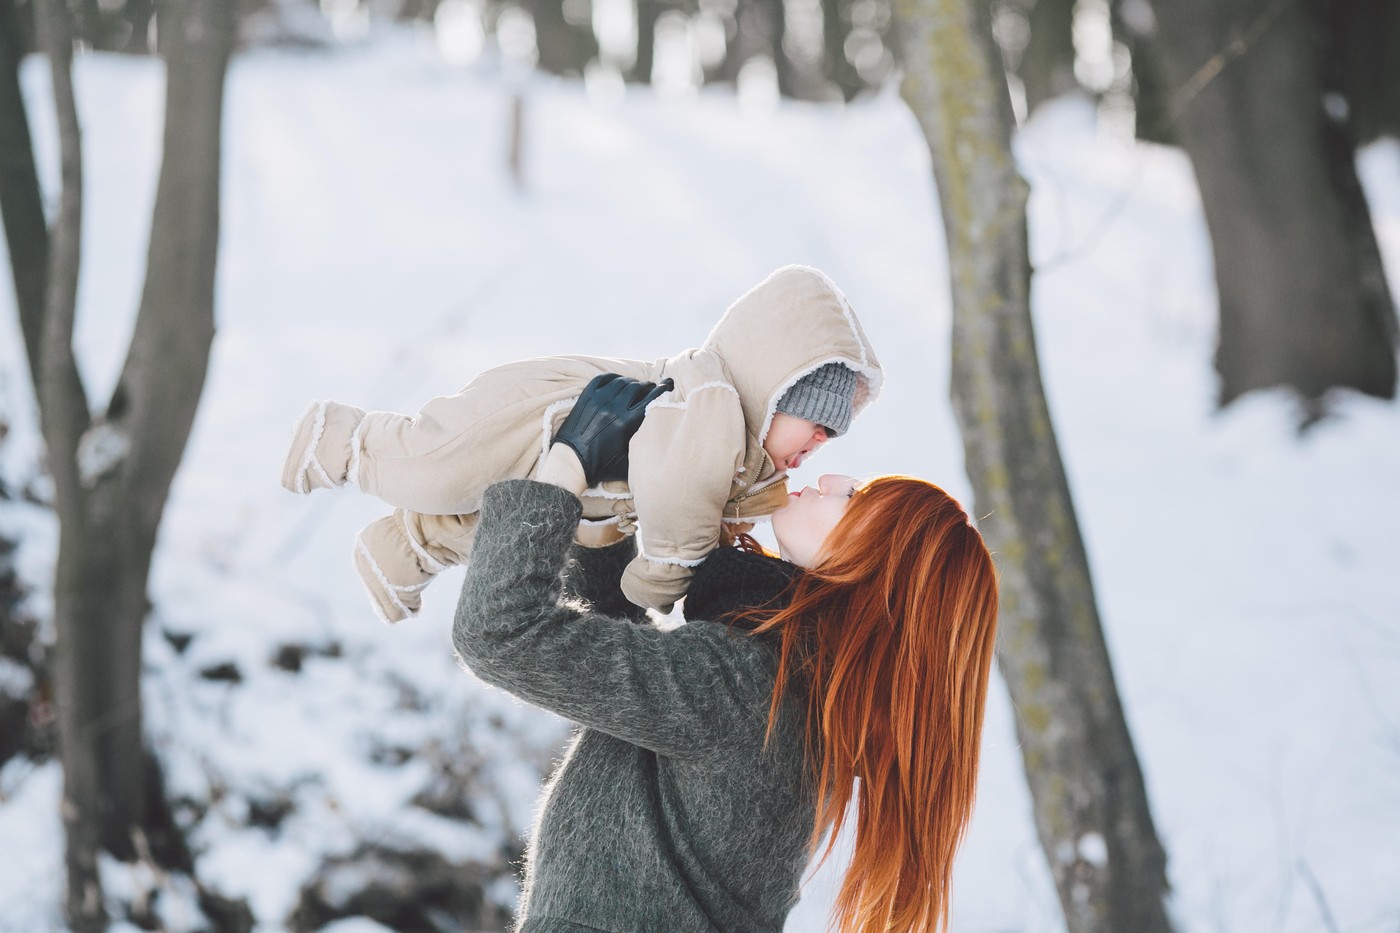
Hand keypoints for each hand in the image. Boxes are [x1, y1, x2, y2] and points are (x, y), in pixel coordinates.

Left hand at [551, 373, 673, 486]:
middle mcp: (613, 407)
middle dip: (646, 386)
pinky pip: (603, 378)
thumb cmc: (603, 465)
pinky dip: (614, 378)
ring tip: (635, 386)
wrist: (572, 462)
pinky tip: (618, 382)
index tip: (665, 387)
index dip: (660, 391)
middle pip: (637, 387)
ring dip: (631, 382)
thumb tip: (661, 431)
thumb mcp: (630, 460)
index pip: (649, 398)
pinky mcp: (586, 397)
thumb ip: (645, 443)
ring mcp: (598, 400)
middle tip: (650, 388)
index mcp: (626, 422)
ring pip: (621, 381)